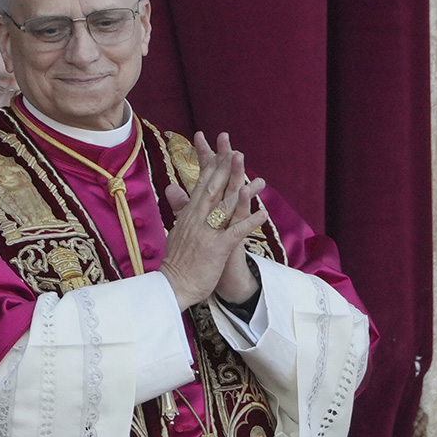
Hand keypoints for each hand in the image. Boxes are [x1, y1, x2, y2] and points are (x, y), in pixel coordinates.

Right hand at [159, 132, 266, 309]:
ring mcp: (207, 233)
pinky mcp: (217, 248)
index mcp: (188, 214)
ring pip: (226, 207)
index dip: (212, 166)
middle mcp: (196, 219)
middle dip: (225, 169)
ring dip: (244, 192)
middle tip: (237, 151)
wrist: (173, 286)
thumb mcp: (175, 230)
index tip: (222, 149)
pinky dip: (250, 221)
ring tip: (259, 179)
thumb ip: (178, 208)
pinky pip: (236, 232)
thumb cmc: (177, 261)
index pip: (201, 184)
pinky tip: (264, 213)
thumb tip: (172, 188)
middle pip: (213, 189)